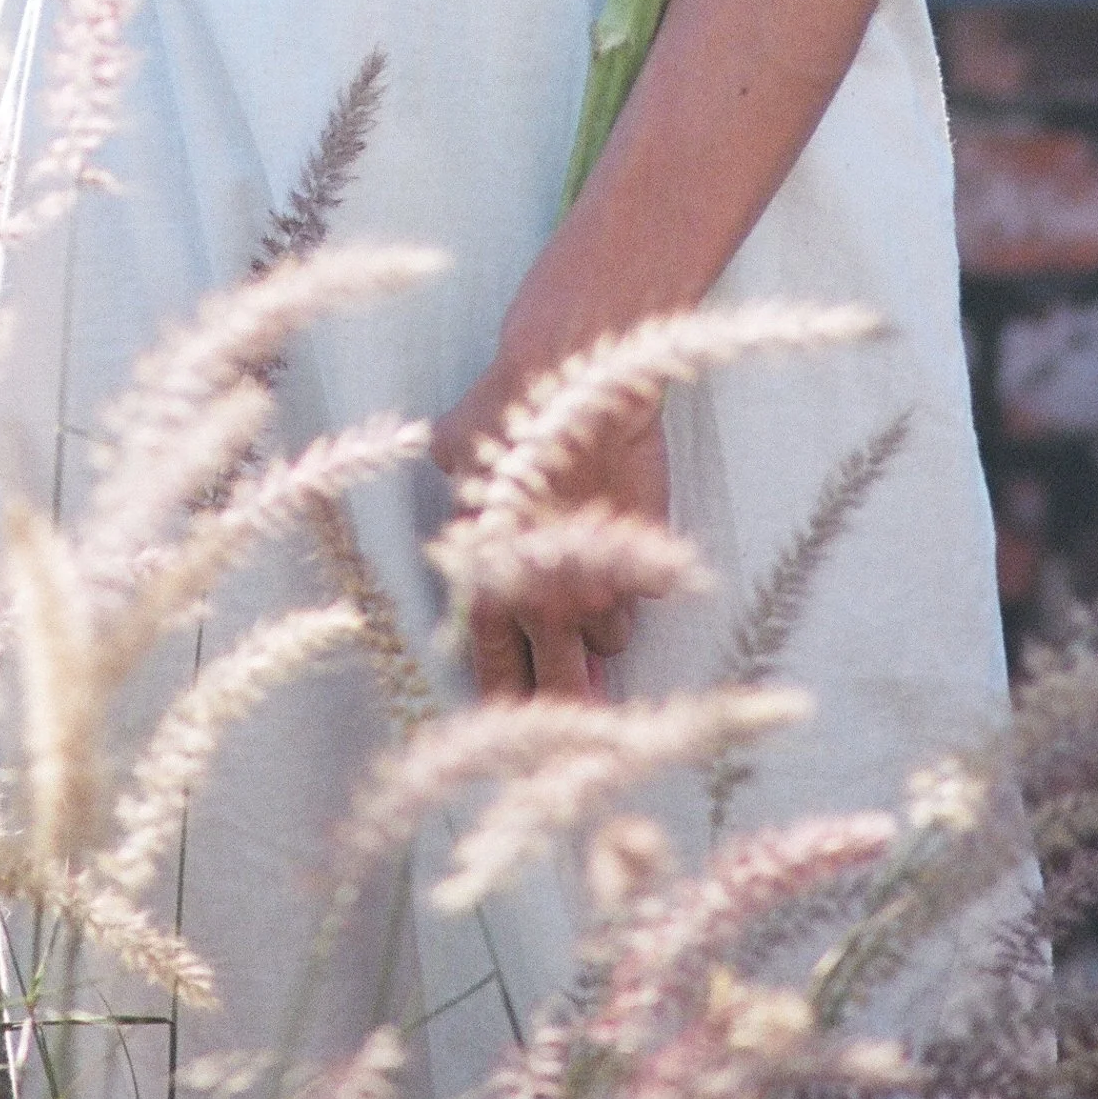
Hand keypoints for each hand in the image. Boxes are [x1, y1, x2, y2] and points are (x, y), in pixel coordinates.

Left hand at [428, 358, 671, 702]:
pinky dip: (634, 578)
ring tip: (594, 581)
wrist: (581, 380)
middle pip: (561, 682)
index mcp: (489, 583)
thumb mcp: (456, 454)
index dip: (508, 696)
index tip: (517, 718)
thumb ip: (459, 492)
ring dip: (601, 621)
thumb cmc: (508, 410)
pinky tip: (623, 540)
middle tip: (577, 708)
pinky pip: (642, 591)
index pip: (495, 668)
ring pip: (609, 636)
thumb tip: (453, 481)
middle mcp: (545, 599)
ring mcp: (601, 583)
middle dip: (566, 696)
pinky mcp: (645, 558)